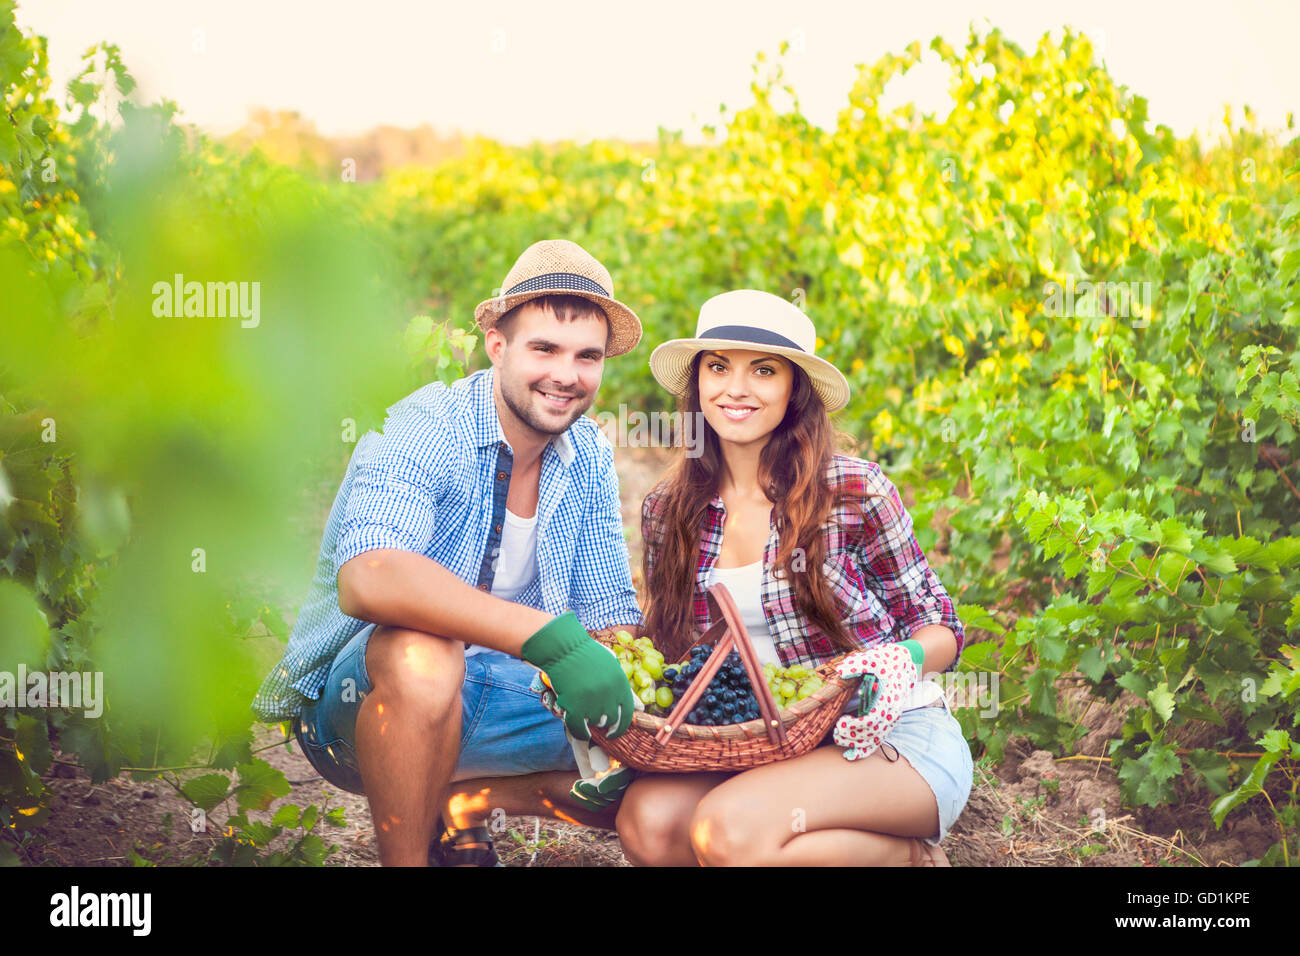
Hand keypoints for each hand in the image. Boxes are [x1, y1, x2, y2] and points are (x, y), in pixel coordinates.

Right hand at [521, 612, 636, 740]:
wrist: (562, 648)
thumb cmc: (586, 655)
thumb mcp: (612, 667)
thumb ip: (625, 688)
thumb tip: (641, 709)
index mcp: (620, 684)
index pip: (627, 714)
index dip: (621, 726)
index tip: (613, 731)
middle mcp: (610, 694)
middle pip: (610, 720)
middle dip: (602, 720)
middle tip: (593, 715)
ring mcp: (592, 702)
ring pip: (593, 723)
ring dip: (587, 718)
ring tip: (581, 706)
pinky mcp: (574, 707)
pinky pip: (579, 729)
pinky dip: (579, 732)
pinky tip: (580, 730)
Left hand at [832, 643, 919, 760]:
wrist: (906, 663)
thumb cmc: (887, 660)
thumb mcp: (872, 657)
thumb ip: (857, 664)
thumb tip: (841, 671)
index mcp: (888, 698)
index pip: (873, 720)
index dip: (856, 726)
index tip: (841, 722)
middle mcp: (891, 713)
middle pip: (872, 734)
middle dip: (852, 737)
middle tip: (836, 731)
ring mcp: (890, 719)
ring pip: (874, 740)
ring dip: (856, 745)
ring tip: (839, 738)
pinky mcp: (886, 722)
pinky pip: (877, 741)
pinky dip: (864, 750)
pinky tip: (849, 756)